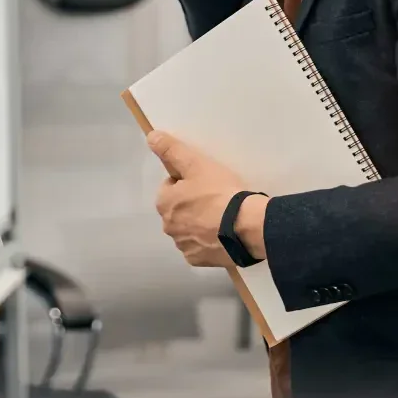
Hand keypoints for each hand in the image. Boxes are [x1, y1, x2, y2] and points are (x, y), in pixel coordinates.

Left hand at [148, 130, 266, 267]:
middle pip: (178, 210)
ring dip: (200, 223)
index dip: (188, 182)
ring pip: (189, 229)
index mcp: (164, 204)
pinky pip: (200, 248)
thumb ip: (171, 150)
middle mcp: (168, 227)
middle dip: (192, 204)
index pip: (170, 187)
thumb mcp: (196, 164)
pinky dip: (208, 241)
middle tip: (216, 199)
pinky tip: (223, 234)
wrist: (246, 227)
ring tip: (223, 217)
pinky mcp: (199, 260)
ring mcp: (183, 246)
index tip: (205, 183)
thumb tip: (150, 137)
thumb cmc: (219, 192)